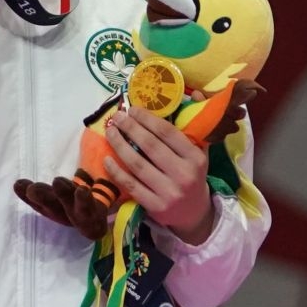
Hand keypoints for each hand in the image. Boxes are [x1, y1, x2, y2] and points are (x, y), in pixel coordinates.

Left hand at [102, 106, 215, 243]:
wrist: (194, 213)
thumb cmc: (192, 175)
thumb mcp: (199, 152)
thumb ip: (194, 126)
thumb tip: (195, 93)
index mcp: (195, 158)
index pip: (168, 133)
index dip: (147, 119)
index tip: (132, 109)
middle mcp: (184, 174)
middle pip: (150, 146)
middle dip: (130, 128)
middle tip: (117, 117)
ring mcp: (168, 191)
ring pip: (137, 164)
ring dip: (119, 145)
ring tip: (109, 131)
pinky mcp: (154, 206)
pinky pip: (130, 184)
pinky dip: (116, 171)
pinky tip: (107, 158)